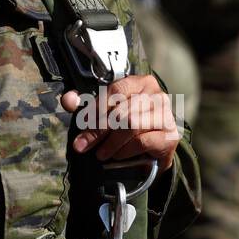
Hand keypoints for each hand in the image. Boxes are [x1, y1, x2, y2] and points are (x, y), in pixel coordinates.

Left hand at [60, 74, 179, 171]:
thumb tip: (67, 100)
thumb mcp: (107, 111)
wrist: (154, 149)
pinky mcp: (170, 136)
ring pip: (132, 125)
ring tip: (100, 154)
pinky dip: (125, 150)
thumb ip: (86, 104)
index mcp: (140, 82)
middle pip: (122, 110)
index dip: (96, 107)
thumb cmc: (128, 124)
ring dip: (111, 142)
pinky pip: (142, 141)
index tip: (81, 124)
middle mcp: (157, 95)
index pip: (115, 89)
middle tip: (83, 145)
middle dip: (98, 130)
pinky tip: (117, 155)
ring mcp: (166, 115)